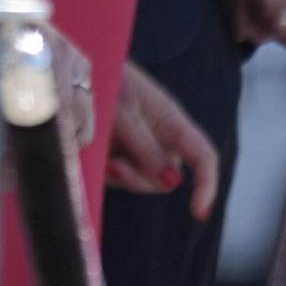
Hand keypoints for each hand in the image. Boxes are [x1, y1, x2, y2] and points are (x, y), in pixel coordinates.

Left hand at [104, 63, 220, 217]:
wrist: (78, 71)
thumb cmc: (106, 84)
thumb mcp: (124, 114)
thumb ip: (146, 147)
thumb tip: (172, 182)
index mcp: (172, 123)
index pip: (202, 157)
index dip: (207, 185)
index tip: (198, 214)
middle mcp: (161, 140)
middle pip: (165, 179)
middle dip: (141, 179)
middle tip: (115, 164)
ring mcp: (141, 149)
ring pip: (141, 182)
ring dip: (121, 175)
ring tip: (104, 154)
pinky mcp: (121, 155)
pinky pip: (120, 178)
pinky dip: (108, 172)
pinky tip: (97, 155)